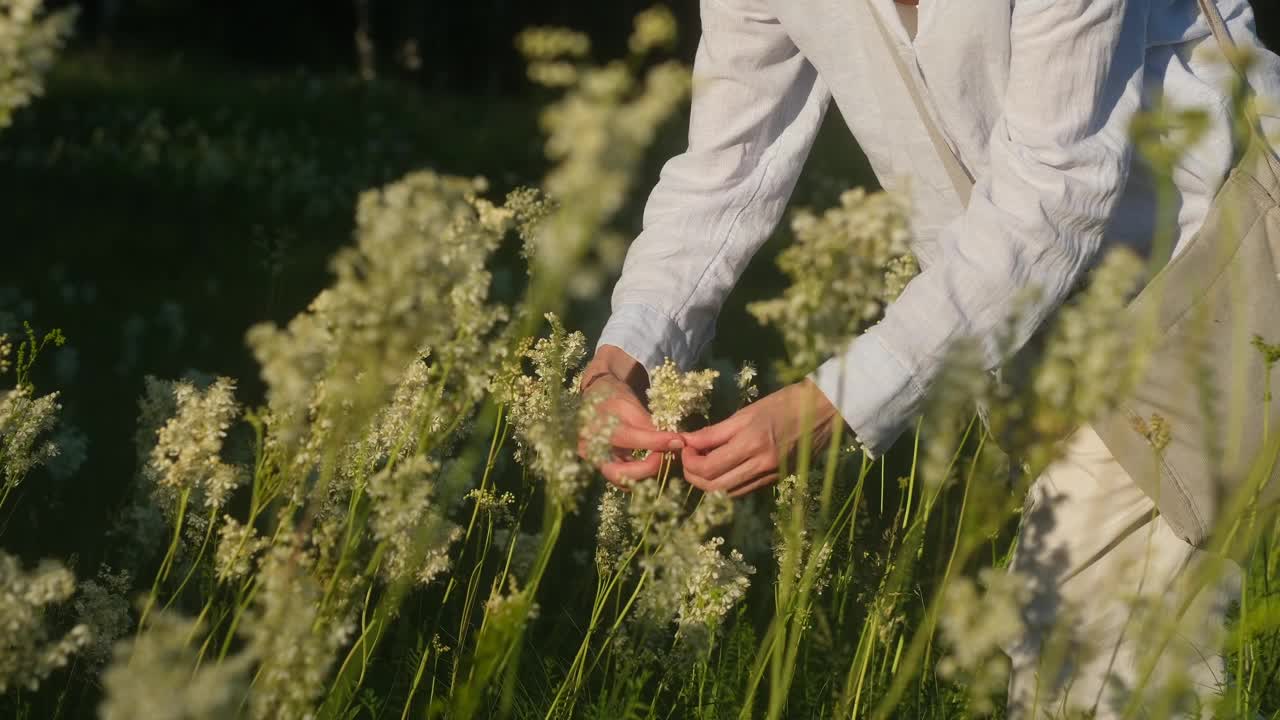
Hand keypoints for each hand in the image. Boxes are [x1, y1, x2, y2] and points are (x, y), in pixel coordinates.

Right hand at [578, 345, 683, 488]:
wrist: (596, 398)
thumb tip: (675, 442)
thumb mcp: (631, 406)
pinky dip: (640, 474)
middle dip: (646, 469)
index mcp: (596, 428)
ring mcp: (595, 461)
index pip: (629, 439)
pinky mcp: (604, 466)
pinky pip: (623, 478)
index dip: (655, 442)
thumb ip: (650, 426)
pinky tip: (651, 462)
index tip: (677, 441)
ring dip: (645, 474)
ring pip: (622, 480)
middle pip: (619, 473)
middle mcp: (591, 450)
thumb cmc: (613, 398)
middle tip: (663, 455)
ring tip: (659, 458)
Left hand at [680, 378, 840, 496]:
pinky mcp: (777, 481)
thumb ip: (715, 432)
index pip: (708, 467)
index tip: (685, 447)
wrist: (823, 412)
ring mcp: (770, 476)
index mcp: (752, 444)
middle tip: (689, 458)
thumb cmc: (784, 403)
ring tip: (704, 462)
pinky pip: (744, 489)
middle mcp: (761, 466)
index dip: (689, 462)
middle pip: (714, 486)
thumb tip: (686, 440)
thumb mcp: (746, 413)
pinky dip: (728, 483)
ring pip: (728, 492)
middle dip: (693, 476)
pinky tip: (725, 467)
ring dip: (710, 482)